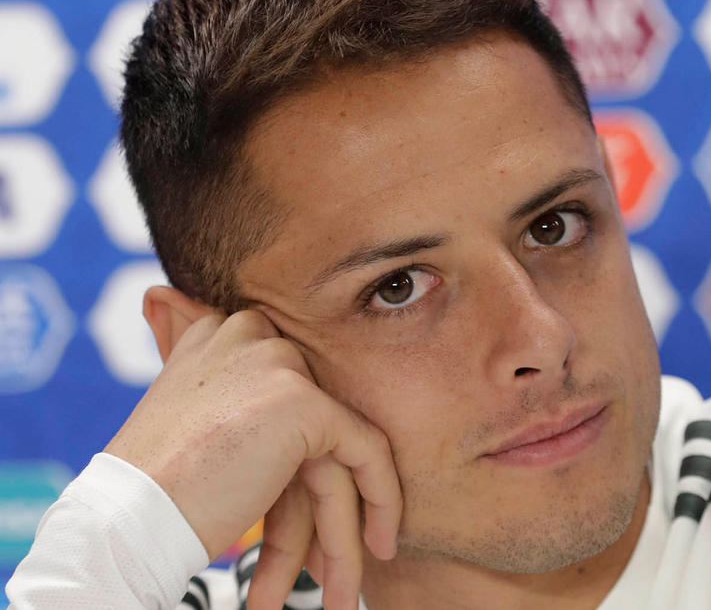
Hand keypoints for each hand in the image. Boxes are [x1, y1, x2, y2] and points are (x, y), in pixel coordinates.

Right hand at [104, 309, 401, 609]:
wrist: (124, 519)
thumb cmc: (154, 486)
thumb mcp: (197, 419)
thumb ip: (244, 404)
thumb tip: (304, 436)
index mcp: (223, 333)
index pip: (288, 397)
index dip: (302, 464)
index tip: (311, 511)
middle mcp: (252, 334)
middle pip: (313, 427)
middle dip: (326, 503)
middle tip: (331, 562)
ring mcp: (278, 363)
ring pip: (338, 449)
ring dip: (342, 528)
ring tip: (342, 590)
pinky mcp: (303, 402)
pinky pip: (366, 452)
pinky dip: (379, 503)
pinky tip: (372, 554)